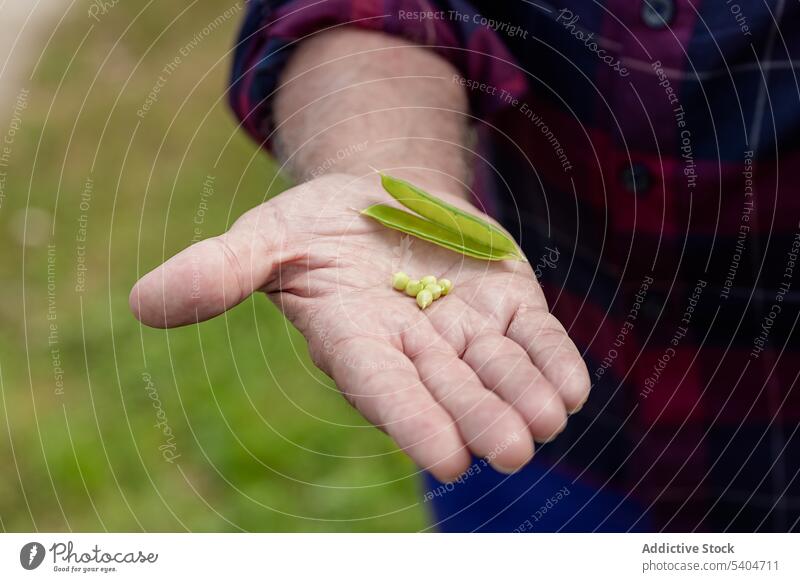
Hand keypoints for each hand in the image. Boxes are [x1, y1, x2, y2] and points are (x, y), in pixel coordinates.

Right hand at [130, 173, 589, 481]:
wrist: (382, 200)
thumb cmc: (317, 226)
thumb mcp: (267, 238)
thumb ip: (220, 272)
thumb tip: (144, 301)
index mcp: (357, 339)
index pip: (383, 385)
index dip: (411, 417)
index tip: (445, 456)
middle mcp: (415, 346)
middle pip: (449, 389)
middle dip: (478, 418)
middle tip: (506, 453)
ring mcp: (466, 328)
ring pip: (498, 371)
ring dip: (523, 397)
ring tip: (546, 423)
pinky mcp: (506, 304)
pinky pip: (534, 339)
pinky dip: (553, 361)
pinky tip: (571, 389)